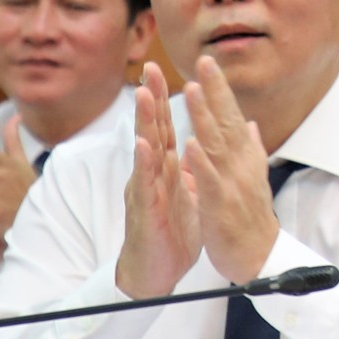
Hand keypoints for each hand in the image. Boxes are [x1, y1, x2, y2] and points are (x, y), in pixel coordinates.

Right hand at [115, 63, 201, 298]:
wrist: (157, 270)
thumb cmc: (169, 231)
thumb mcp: (184, 193)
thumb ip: (186, 167)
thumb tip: (195, 144)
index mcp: (166, 168)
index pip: (166, 127)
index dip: (165, 99)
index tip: (165, 70)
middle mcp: (152, 173)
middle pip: (152, 129)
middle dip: (151, 98)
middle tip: (149, 67)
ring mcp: (146, 189)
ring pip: (144, 149)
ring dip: (144, 121)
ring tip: (142, 94)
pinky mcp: (144, 209)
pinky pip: (144, 183)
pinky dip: (144, 163)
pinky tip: (143, 144)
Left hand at [181, 55, 278, 284]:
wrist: (259, 257)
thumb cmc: (251, 219)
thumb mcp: (254, 178)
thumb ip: (251, 149)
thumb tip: (252, 125)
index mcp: (245, 158)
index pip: (232, 117)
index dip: (221, 90)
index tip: (209, 63)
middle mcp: (242, 165)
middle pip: (227, 122)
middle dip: (215, 92)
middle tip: (204, 62)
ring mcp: (233, 184)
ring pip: (217, 145)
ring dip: (206, 117)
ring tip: (193, 90)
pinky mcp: (222, 205)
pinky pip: (210, 181)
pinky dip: (200, 162)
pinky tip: (190, 144)